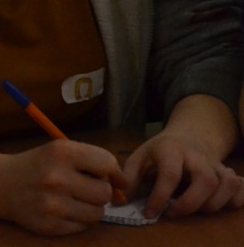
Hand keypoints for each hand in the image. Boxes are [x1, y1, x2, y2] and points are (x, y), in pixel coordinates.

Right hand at [0, 140, 126, 234]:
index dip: (115, 173)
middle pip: (104, 192)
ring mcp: (53, 204)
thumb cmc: (37, 165)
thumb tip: (123, 184)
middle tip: (86, 188)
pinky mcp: (50, 225)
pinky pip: (83, 226)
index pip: (107, 163)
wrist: (1, 184)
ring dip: (92, 207)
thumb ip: (90, 161)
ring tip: (75, 200)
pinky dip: (78, 219)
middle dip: (100, 191)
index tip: (116, 179)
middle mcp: (57, 177)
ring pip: (98, 213)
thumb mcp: (59, 151)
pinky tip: (63, 210)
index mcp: (61, 152)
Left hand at [123, 131, 243, 218]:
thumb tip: (120, 198)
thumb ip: (129, 176)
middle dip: (191, 203)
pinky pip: (241, 187)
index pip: (170, 174)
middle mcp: (198, 156)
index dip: (160, 197)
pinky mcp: (228, 173)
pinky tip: (220, 205)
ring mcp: (216, 164)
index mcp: (171, 149)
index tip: (149, 213)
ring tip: (194, 210)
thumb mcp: (140, 157)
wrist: (190, 136)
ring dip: (213, 204)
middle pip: (206, 180)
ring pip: (227, 184)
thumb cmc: (161, 151)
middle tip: (173, 214)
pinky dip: (236, 199)